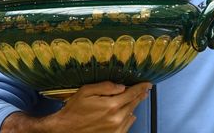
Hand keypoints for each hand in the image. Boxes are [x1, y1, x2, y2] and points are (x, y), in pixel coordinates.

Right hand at [33, 82, 150, 132]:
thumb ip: (106, 86)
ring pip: (131, 114)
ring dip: (133, 106)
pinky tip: (128, 114)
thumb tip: (122, 86)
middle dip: (139, 95)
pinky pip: (127, 125)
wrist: (65, 129)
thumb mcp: (86, 91)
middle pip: (133, 104)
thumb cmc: (74, 109)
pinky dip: (129, 118)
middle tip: (144, 90)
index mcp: (111, 105)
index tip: (148, 84)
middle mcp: (116, 118)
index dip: (141, 87)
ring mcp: (116, 129)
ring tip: (134, 100)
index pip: (132, 94)